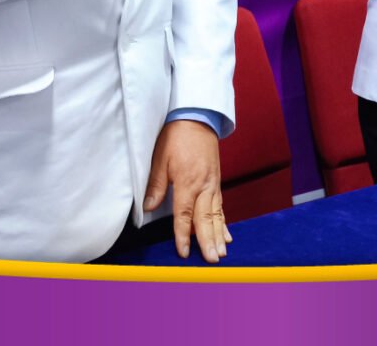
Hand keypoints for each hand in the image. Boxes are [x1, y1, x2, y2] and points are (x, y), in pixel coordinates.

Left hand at [143, 119, 229, 262]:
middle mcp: (204, 185)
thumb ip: (157, 184)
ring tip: (222, 252)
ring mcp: (213, 183)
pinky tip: (227, 234)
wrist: (197, 117)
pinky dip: (224, 220)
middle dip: (208, 240)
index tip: (183, 252)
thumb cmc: (176, 136)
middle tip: (212, 260)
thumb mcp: (160, 157)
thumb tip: (149, 207)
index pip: (184, 215)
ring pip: (217, 213)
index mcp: (188, 181)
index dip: (183, 235)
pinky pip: (221, 204)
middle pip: (205, 218)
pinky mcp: (217, 180)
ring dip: (219, 234)